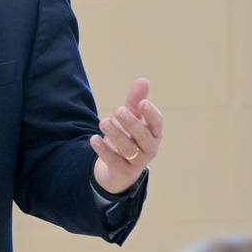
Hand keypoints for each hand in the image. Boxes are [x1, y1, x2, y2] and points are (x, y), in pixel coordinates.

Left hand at [90, 77, 162, 192]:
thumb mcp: (132, 118)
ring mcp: (137, 161)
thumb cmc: (129, 136)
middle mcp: (149, 148)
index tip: (142, 103)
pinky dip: (103, 150)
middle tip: (118, 110)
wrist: (119, 168)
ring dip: (115, 134)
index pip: (157, 124)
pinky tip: (94, 139)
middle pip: (143, 136)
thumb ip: (135, 100)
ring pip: (128, 148)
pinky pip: (114, 161)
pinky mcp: (123, 171)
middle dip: (131, 123)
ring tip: (103, 122)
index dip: (151, 114)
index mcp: (154, 133)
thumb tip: (143, 80)